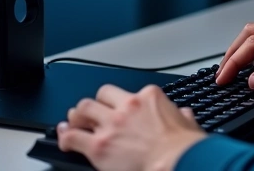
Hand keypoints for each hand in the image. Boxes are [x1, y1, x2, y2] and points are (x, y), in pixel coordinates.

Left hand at [57, 84, 205, 170]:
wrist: (178, 161)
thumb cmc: (185, 147)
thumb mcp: (188, 124)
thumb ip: (181, 116)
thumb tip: (184, 115)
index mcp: (149, 97)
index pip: (129, 93)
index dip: (122, 102)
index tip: (120, 109)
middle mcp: (127, 106)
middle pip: (101, 95)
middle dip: (95, 103)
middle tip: (90, 113)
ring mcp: (111, 125)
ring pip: (83, 109)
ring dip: (77, 117)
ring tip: (73, 124)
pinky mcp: (98, 145)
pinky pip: (72, 137)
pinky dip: (65, 138)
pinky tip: (65, 142)